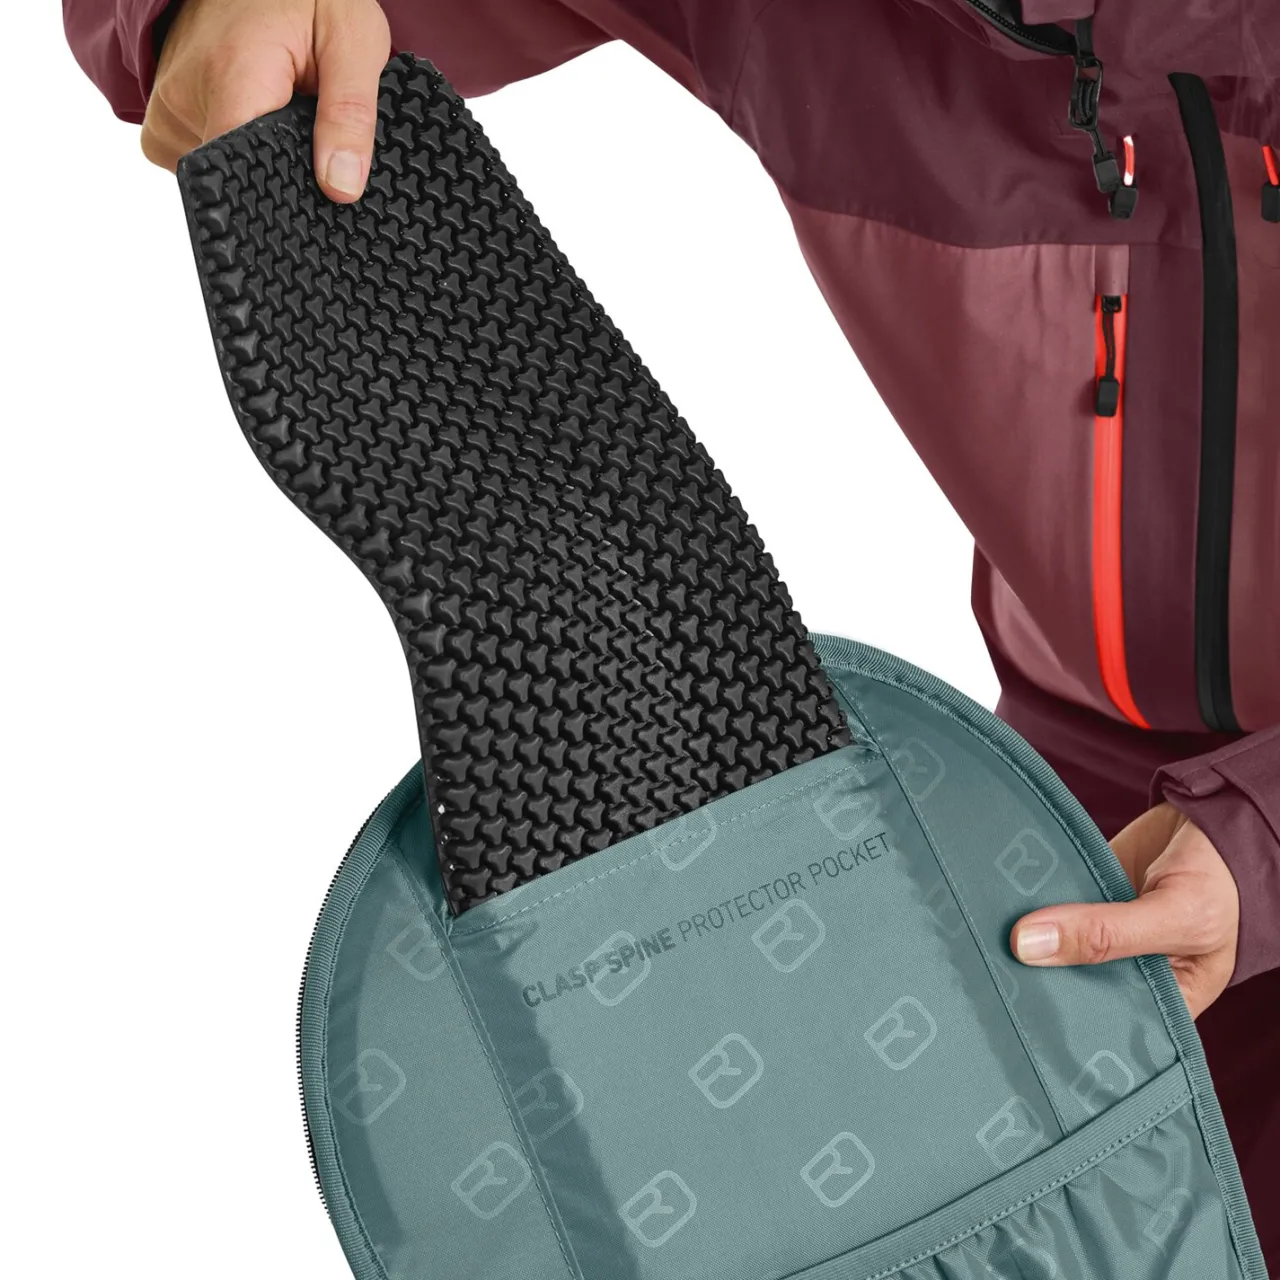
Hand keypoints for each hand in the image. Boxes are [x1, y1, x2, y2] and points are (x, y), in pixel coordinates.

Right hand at [141, 0, 390, 200]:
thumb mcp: (352, 42)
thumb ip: (350, 116)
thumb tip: (341, 188)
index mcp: (233, 78)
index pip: (244, 171)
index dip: (283, 194)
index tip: (313, 193)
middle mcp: (185, 97)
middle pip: (239, 176)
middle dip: (281, 170)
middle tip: (309, 133)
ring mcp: (167, 111)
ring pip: (223, 171)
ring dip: (260, 156)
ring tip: (281, 113)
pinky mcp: (164, 123)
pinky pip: (203, 161)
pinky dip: (237, 151)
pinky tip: (257, 121)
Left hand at [1010, 803, 1238, 1017]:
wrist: (1217, 818)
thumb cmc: (1223, 884)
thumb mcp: (1177, 917)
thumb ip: (1108, 934)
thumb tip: (1028, 945)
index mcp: (1162, 999)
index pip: (1104, 1021)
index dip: (1062, 1016)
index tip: (1018, 1008)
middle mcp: (1125, 969)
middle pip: (1069, 979)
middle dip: (1032, 973)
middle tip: (989, 969)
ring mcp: (1100, 930)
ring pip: (1053, 938)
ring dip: (1022, 932)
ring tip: (983, 935)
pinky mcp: (1084, 892)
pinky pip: (1048, 900)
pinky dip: (1026, 897)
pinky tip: (995, 899)